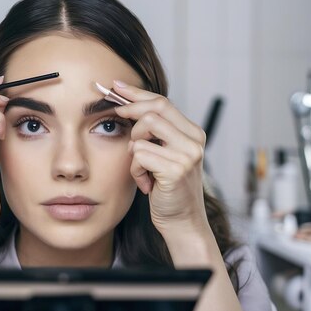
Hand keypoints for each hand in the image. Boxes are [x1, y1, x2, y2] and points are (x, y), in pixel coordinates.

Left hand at [112, 81, 208, 233]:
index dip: (137, 93)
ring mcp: (188, 155)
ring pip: (144, 129)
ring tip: (141, 168)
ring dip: (133, 148)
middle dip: (130, 111)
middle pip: (155, 109)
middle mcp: (194, 141)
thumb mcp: (163, 156)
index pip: (162, 102)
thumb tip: (127, 105)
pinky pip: (140, 154)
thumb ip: (154, 134)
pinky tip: (146, 183)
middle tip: (116, 116)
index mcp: (193, 133)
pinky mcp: (176, 170)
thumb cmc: (167, 190)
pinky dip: (135, 170)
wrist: (181, 223)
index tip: (116, 87)